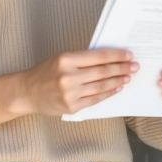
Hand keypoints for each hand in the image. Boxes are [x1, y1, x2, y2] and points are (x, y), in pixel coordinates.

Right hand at [16, 48, 138, 116]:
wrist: (28, 92)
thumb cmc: (45, 73)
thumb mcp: (61, 59)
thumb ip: (82, 59)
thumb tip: (109, 59)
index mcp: (66, 60)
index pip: (98, 57)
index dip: (116, 56)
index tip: (128, 55)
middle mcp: (68, 77)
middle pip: (102, 72)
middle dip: (121, 69)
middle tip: (134, 67)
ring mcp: (71, 93)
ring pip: (101, 86)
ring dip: (117, 81)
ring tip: (127, 77)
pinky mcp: (72, 107)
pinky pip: (95, 99)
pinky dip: (108, 93)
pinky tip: (116, 88)